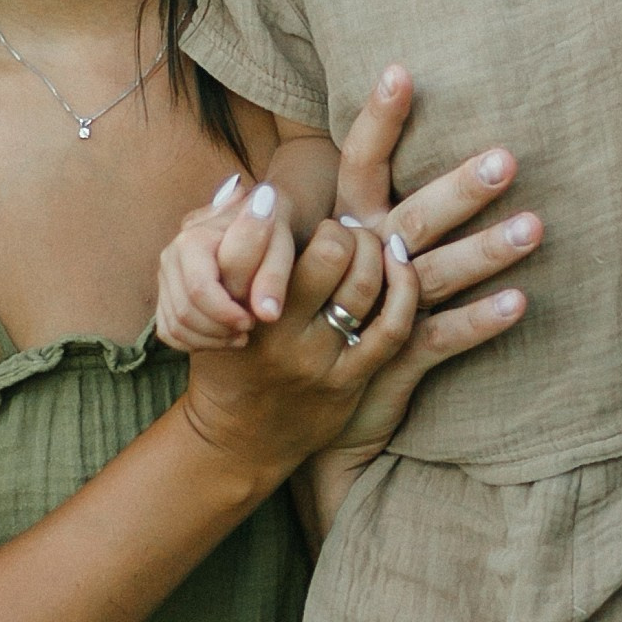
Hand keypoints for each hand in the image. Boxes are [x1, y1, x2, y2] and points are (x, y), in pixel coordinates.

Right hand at [158, 173, 300, 350]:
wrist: (256, 225)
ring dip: (211, 339)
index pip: (199, 290)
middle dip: (219, 329)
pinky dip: (196, 343)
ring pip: (175, 326)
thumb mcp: (279, 248)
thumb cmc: (270, 236)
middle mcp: (171, 256)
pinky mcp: (165, 294)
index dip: (227, 314)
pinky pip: (169, 332)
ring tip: (241, 333)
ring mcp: (164, 277)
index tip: (255, 319)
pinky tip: (224, 336)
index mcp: (192, 239)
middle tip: (250, 326)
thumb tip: (267, 314)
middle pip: (184, 312)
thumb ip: (273, 278)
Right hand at [174, 217, 422, 486]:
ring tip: (378, 245)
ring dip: (380, 252)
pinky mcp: (348, 382)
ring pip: (363, 285)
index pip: (253, 241)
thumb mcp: (214, 307)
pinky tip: (404, 269)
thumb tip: (241, 181)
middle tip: (346, 232)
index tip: (272, 194)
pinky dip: (406, 289)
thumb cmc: (229, 358)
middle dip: (345, 232)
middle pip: (328, 253)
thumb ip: (231, 246)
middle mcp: (274, 330)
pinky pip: (392, 327)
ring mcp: (314, 358)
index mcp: (235, 304)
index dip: (264, 212)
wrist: (236, 441)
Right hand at [298, 74, 544, 528]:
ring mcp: (368, 316)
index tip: (402, 71)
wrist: (253, 418)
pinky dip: (480, 322)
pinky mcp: (386, 362)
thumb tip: (241, 181)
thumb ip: (264, 225)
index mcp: (329, 231)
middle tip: (508, 157)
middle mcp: (351, 269)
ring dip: (486, 251)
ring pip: (434, 277)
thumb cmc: (265, 327)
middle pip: (411, 218)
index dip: (377, 122)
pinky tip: (521, 303)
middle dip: (460, 188)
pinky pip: (439, 338)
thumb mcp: (264, 268)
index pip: (355, 165)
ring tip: (535, 227)